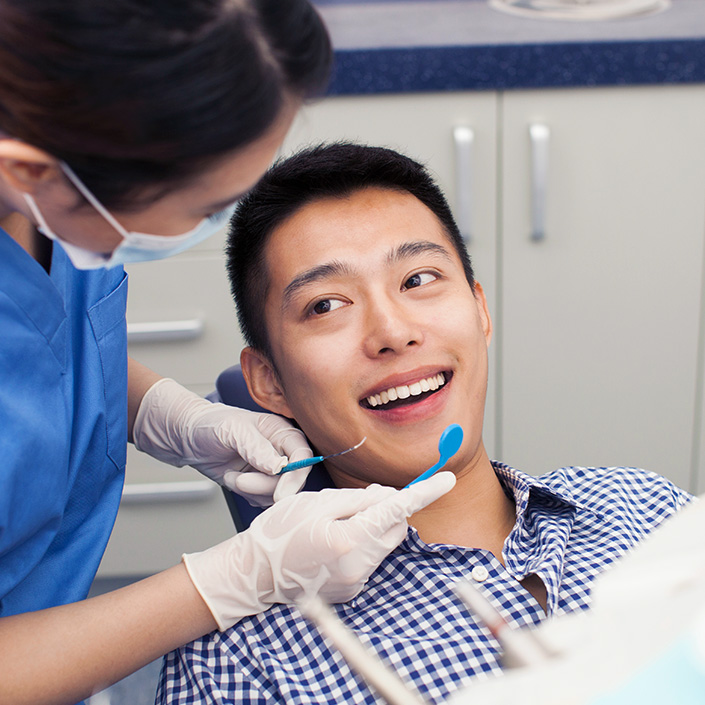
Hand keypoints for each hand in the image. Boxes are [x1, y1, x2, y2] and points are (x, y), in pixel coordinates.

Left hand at [133, 378, 312, 505]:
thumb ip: (257, 447)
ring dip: (252, 490)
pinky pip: (263, 500)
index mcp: (282, 431)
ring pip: (277, 493)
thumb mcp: (232, 430)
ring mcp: (270, 469)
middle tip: (241, 481)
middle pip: (293, 479)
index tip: (281, 492)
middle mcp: (281, 450)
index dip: (297, 475)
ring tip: (231, 476)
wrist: (187, 437)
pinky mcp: (259, 484)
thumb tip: (279, 467)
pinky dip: (246, 496)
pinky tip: (232, 480)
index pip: (303, 455)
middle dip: (266, 486)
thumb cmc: (210, 424)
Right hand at [182, 471, 455, 629]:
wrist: (255, 573)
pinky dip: (361, 545)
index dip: (424, 492)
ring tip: (333, 525)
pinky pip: (370, 559)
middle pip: (394, 527)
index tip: (446, 480)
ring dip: (371, 528)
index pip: (397, 510)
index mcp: (350, 540)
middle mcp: (359, 566)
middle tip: (352, 502)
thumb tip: (387, 497)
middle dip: (385, 510)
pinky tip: (331, 543)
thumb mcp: (315, 503)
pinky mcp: (352, 590)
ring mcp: (355, 582)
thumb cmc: (280, 533)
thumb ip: (356, 499)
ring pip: (383, 544)